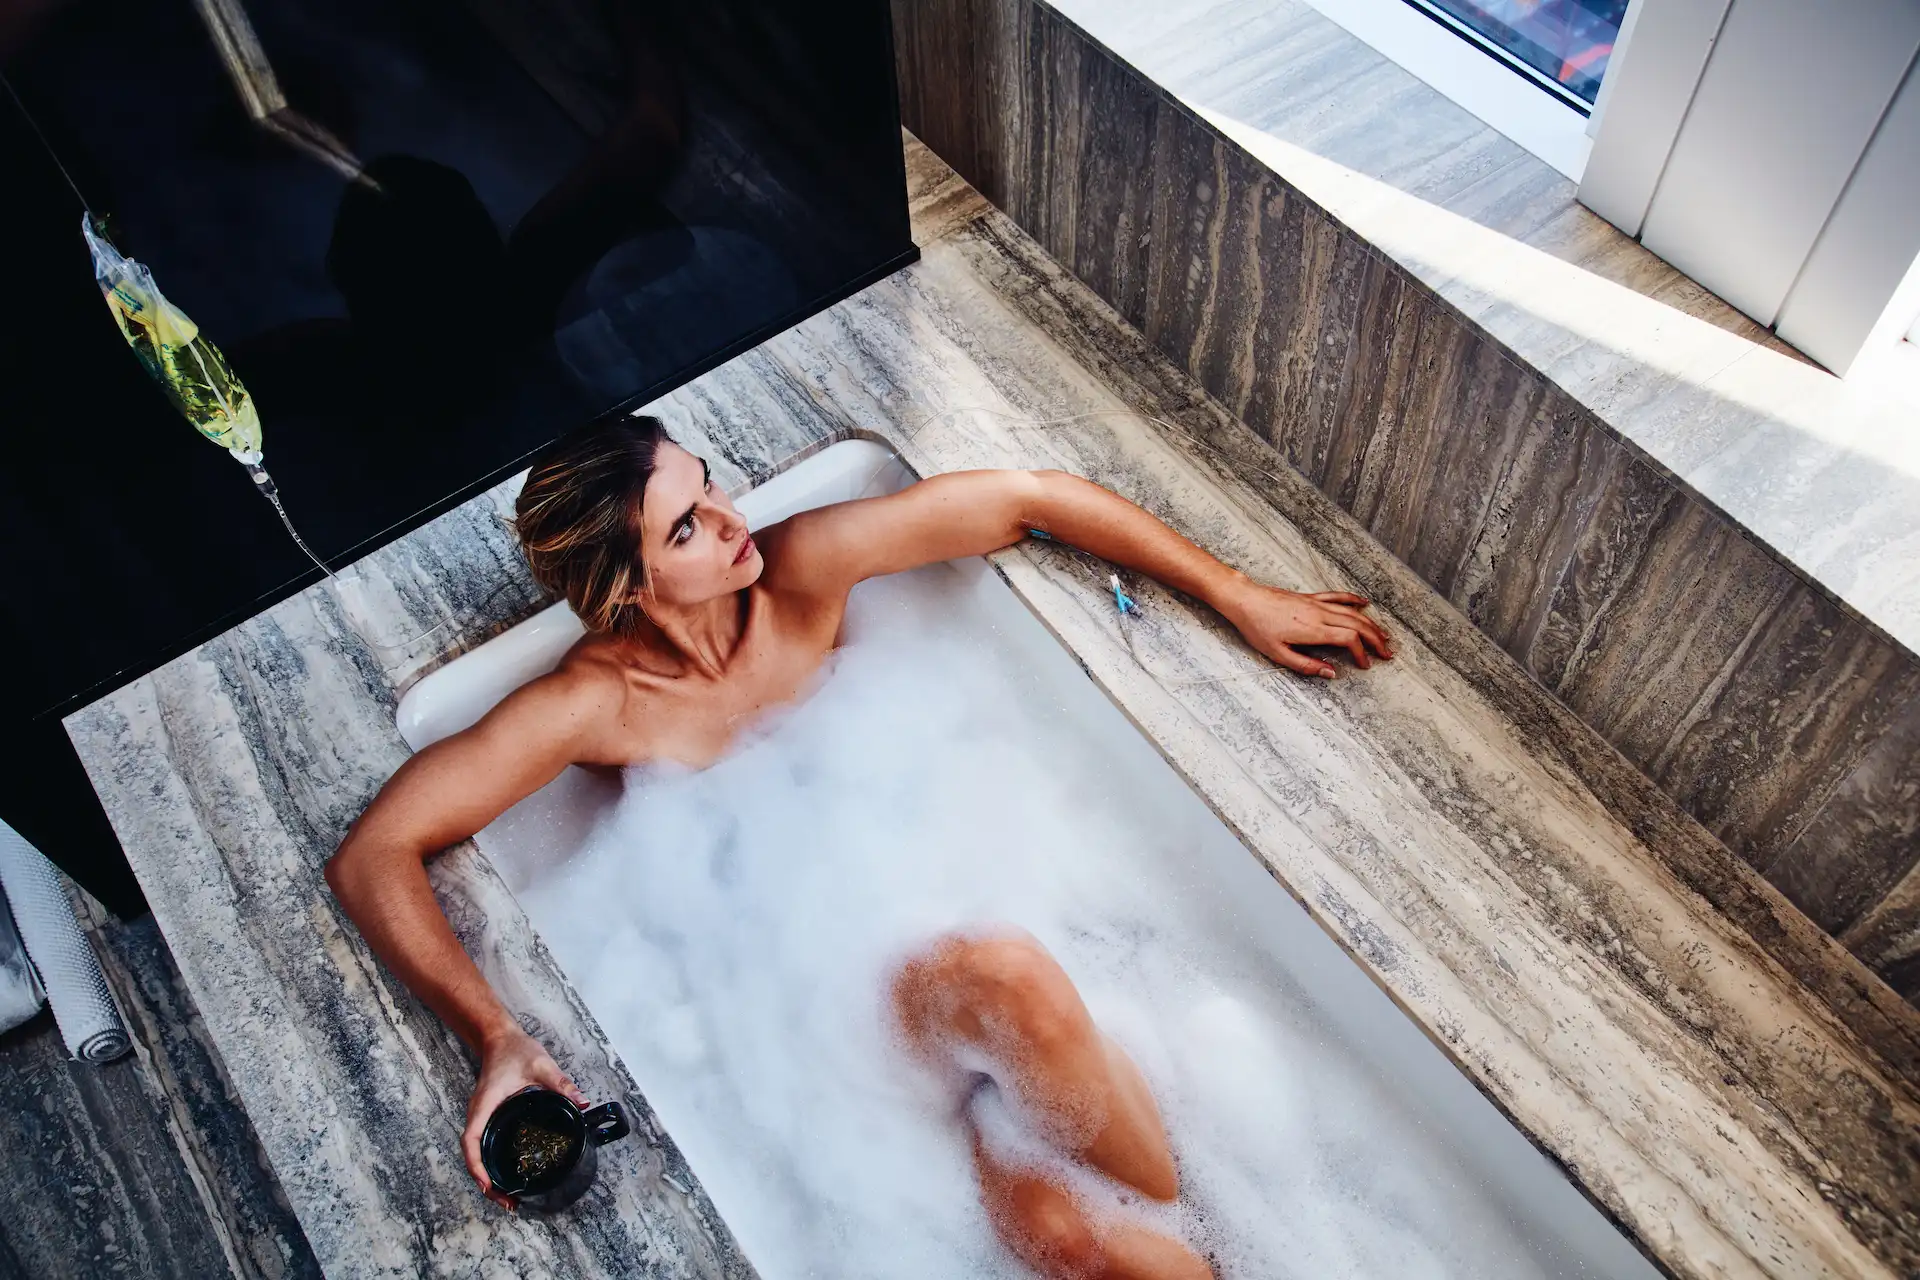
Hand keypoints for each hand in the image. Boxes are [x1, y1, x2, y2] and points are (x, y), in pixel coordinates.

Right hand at [461, 1024, 587, 1208]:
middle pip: (472, 1155)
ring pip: (476, 1152)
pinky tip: (504, 1174)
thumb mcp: (541, 1065)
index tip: (488, 1185)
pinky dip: (489, 1162)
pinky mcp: (488, 1117)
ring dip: (486, 1176)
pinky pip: (482, 1144)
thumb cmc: (515, 1050)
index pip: (471, 1140)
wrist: (500, 1037)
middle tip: (507, 1203)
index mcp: (485, 1104)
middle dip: (485, 1182)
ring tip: (506, 1197)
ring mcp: (481, 1116)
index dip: (476, 1166)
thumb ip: (561, 1083)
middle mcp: (478, 1113)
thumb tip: (582, 1102)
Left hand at [1219, 585, 1393, 677]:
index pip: (1348, 639)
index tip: (1366, 665)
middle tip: (1387, 653)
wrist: (1246, 600)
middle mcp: (1319, 614)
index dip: (1362, 653)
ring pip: (1351, 612)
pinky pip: (1337, 597)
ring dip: (1370, 624)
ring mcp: (1316, 604)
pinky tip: (1365, 603)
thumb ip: (1306, 665)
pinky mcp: (1311, 597)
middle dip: (1375, 640)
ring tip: (1384, 635)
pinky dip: (1354, 600)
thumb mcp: (1277, 654)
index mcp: (1312, 630)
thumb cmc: (1257, 627)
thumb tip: (1331, 673)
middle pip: (1357, 625)